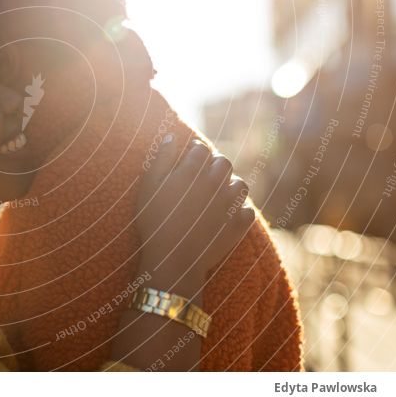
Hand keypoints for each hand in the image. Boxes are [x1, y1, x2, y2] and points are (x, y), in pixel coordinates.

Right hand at [135, 139, 253, 299]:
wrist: (172, 260)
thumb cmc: (154, 222)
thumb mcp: (148, 187)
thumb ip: (161, 158)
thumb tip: (172, 136)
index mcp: (192, 170)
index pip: (200, 149)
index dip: (194, 151)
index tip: (189, 157)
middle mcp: (215, 183)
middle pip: (223, 162)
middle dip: (214, 164)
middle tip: (203, 173)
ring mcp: (230, 204)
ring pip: (240, 184)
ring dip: (230, 184)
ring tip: (219, 192)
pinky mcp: (238, 225)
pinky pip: (247, 210)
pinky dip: (240, 210)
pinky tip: (228, 213)